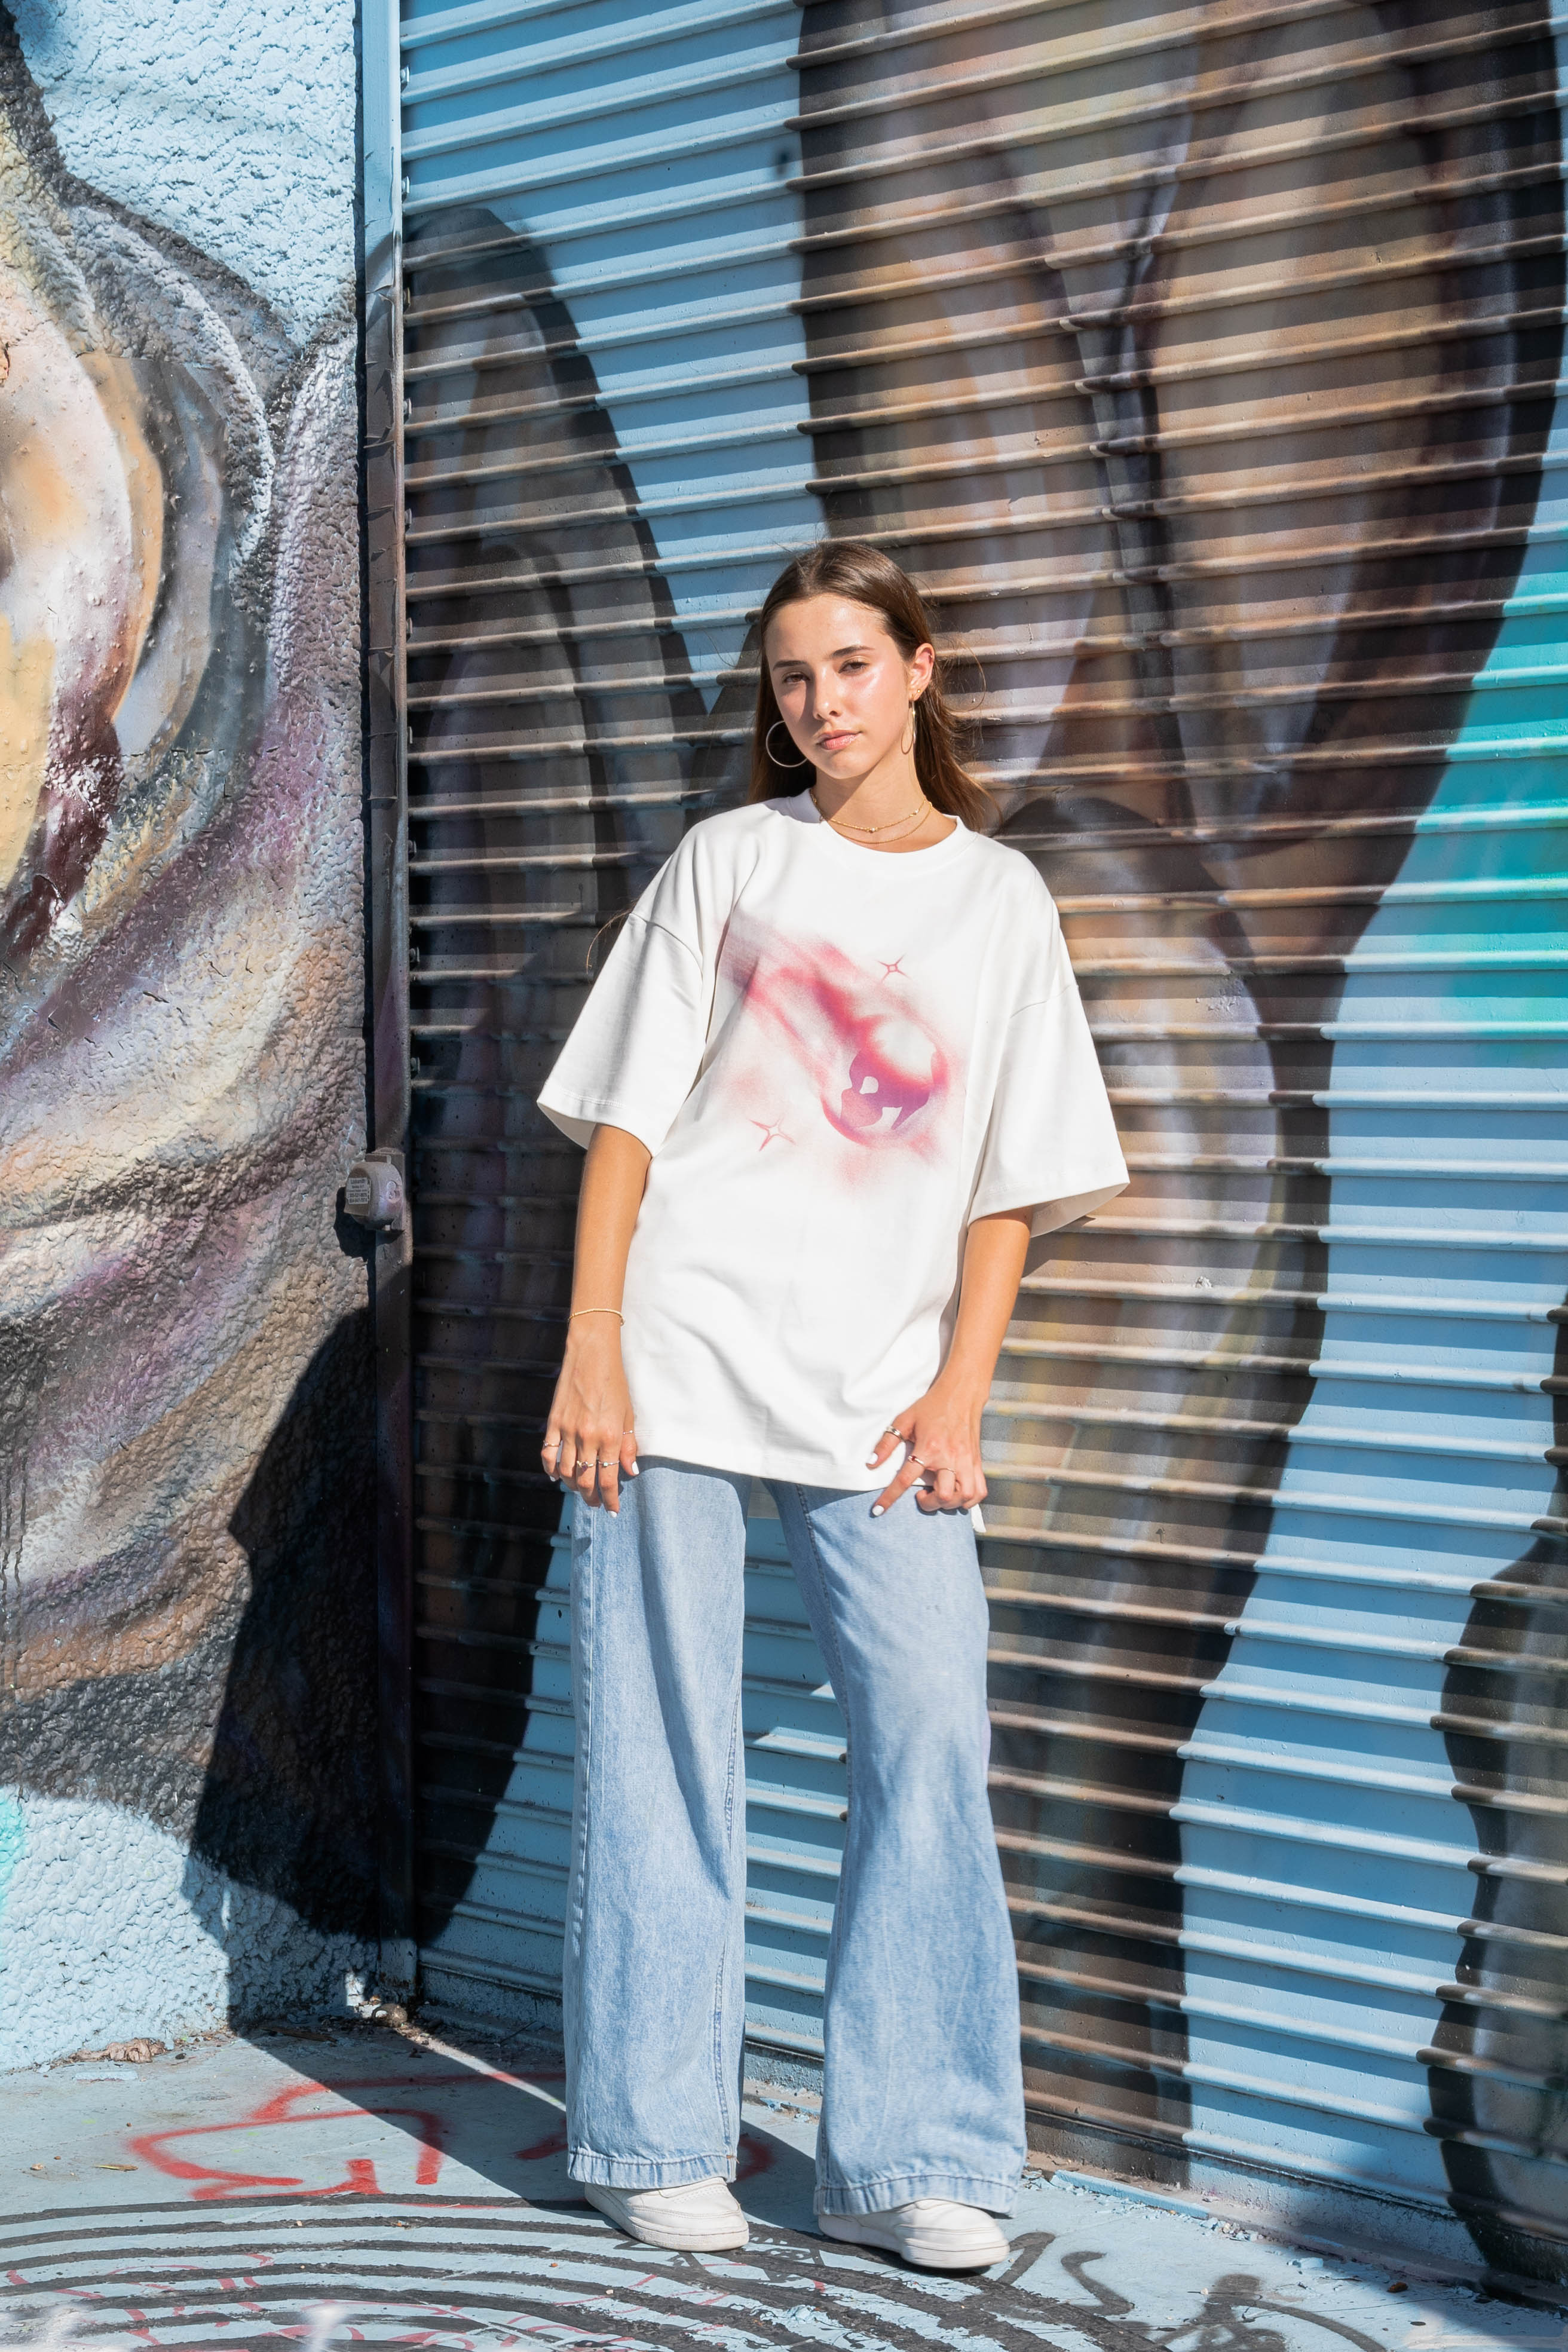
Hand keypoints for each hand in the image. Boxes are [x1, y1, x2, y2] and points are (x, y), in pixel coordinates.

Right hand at [542, 1322, 638, 1512]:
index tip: (611, 1510)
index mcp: (610, 1437)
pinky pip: (547, 1454)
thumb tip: (631, 1471)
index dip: (610, 1499)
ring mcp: (568, 1431)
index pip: (609, 1480)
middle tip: (596, 1503)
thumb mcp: (629, 1414)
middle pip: (585, 1481)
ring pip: (566, 1471)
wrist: (591, 1355)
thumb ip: (628, 1446)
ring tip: (580, 1489)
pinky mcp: (553, 1422)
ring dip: (573, 1485)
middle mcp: (588, 1437)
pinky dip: (550, 1469)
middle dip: (591, 1497)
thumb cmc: (615, 1383)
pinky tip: (556, 1475)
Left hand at [867, 1380, 986, 1515]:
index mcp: (928, 1447)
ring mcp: (966, 1461)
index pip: (905, 1479)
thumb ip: (887, 1443)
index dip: (889, 1497)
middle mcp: (950, 1457)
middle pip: (943, 1495)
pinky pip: (979, 1491)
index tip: (878, 1510)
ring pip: (964, 1496)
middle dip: (929, 1504)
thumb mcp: (904, 1420)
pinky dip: (968, 1500)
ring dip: (949, 1504)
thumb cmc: (931, 1407)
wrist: (961, 1394)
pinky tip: (956, 1494)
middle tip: (921, 1496)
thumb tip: (871, 1463)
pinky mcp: (977, 1462)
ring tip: (938, 1495)